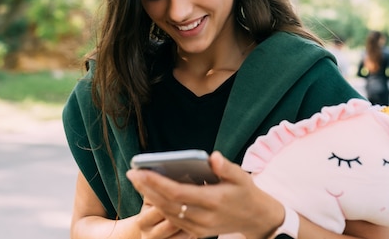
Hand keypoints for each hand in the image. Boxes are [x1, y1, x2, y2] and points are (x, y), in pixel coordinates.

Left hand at [127, 151, 282, 238]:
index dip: (157, 183)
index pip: (178, 193)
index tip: (140, 171)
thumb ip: (226, 167)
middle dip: (147, 189)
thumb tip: (213, 156)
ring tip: (138, 181)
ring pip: (168, 214)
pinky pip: (174, 220)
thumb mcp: (241, 176)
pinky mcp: (198, 233)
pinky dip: (160, 207)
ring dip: (151, 198)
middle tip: (132, 173)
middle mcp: (204, 217)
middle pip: (168, 204)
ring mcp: (200, 228)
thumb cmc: (246, 192)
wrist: (256, 218)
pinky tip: (150, 195)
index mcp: (214, 201)